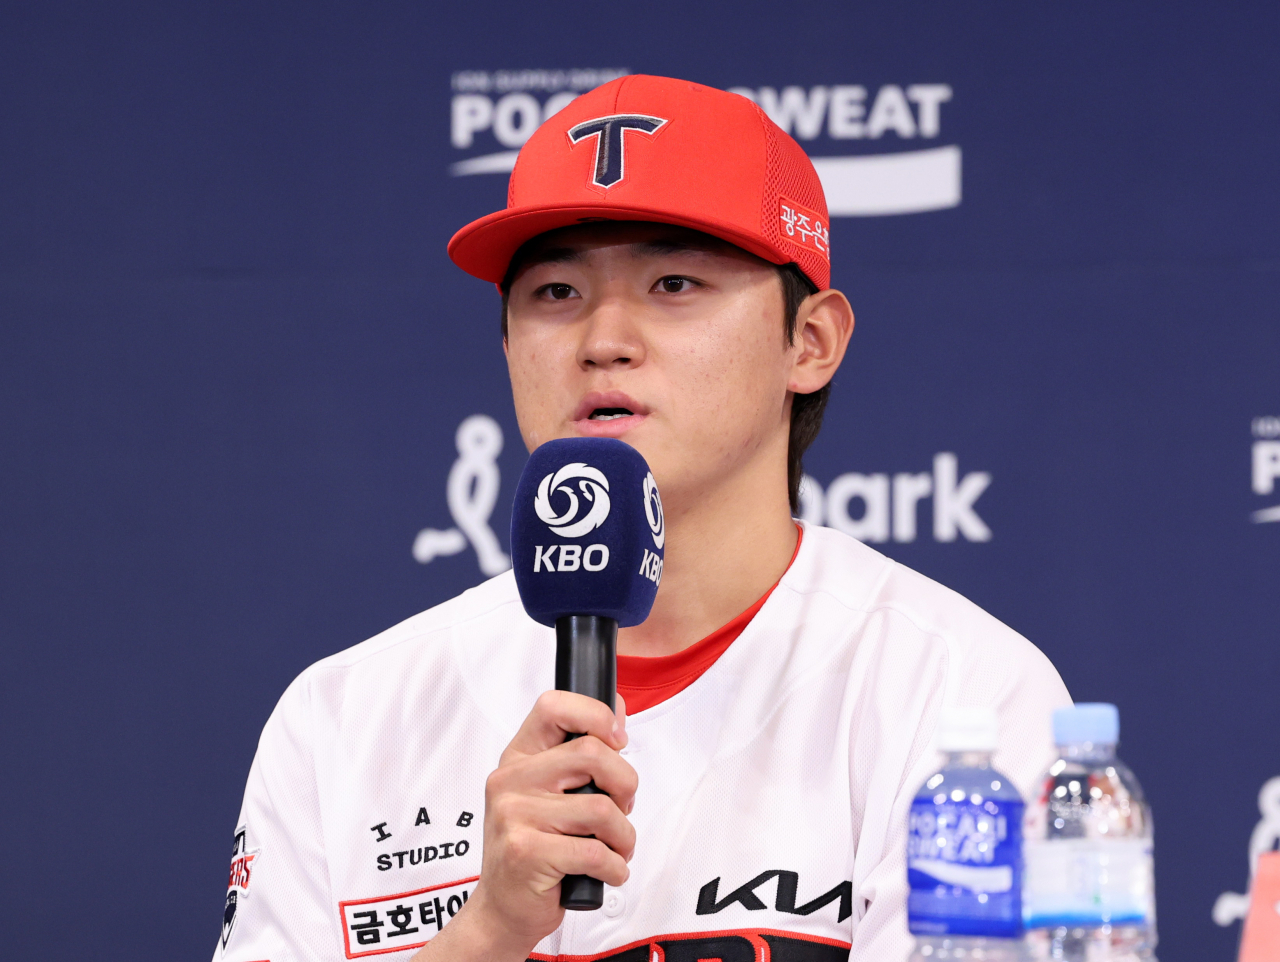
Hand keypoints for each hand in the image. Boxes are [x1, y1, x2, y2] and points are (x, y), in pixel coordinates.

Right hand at [413, 691, 635, 961]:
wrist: (502, 909)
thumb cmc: (534, 847)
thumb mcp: (549, 793)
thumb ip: (580, 755)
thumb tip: (618, 714)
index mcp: (518, 757)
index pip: (553, 706)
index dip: (595, 714)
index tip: (617, 740)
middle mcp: (510, 780)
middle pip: (592, 753)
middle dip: (626, 784)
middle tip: (622, 808)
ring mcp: (515, 815)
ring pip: (602, 808)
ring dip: (624, 836)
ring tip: (615, 848)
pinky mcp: (526, 852)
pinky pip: (595, 851)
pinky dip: (615, 866)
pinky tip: (606, 871)